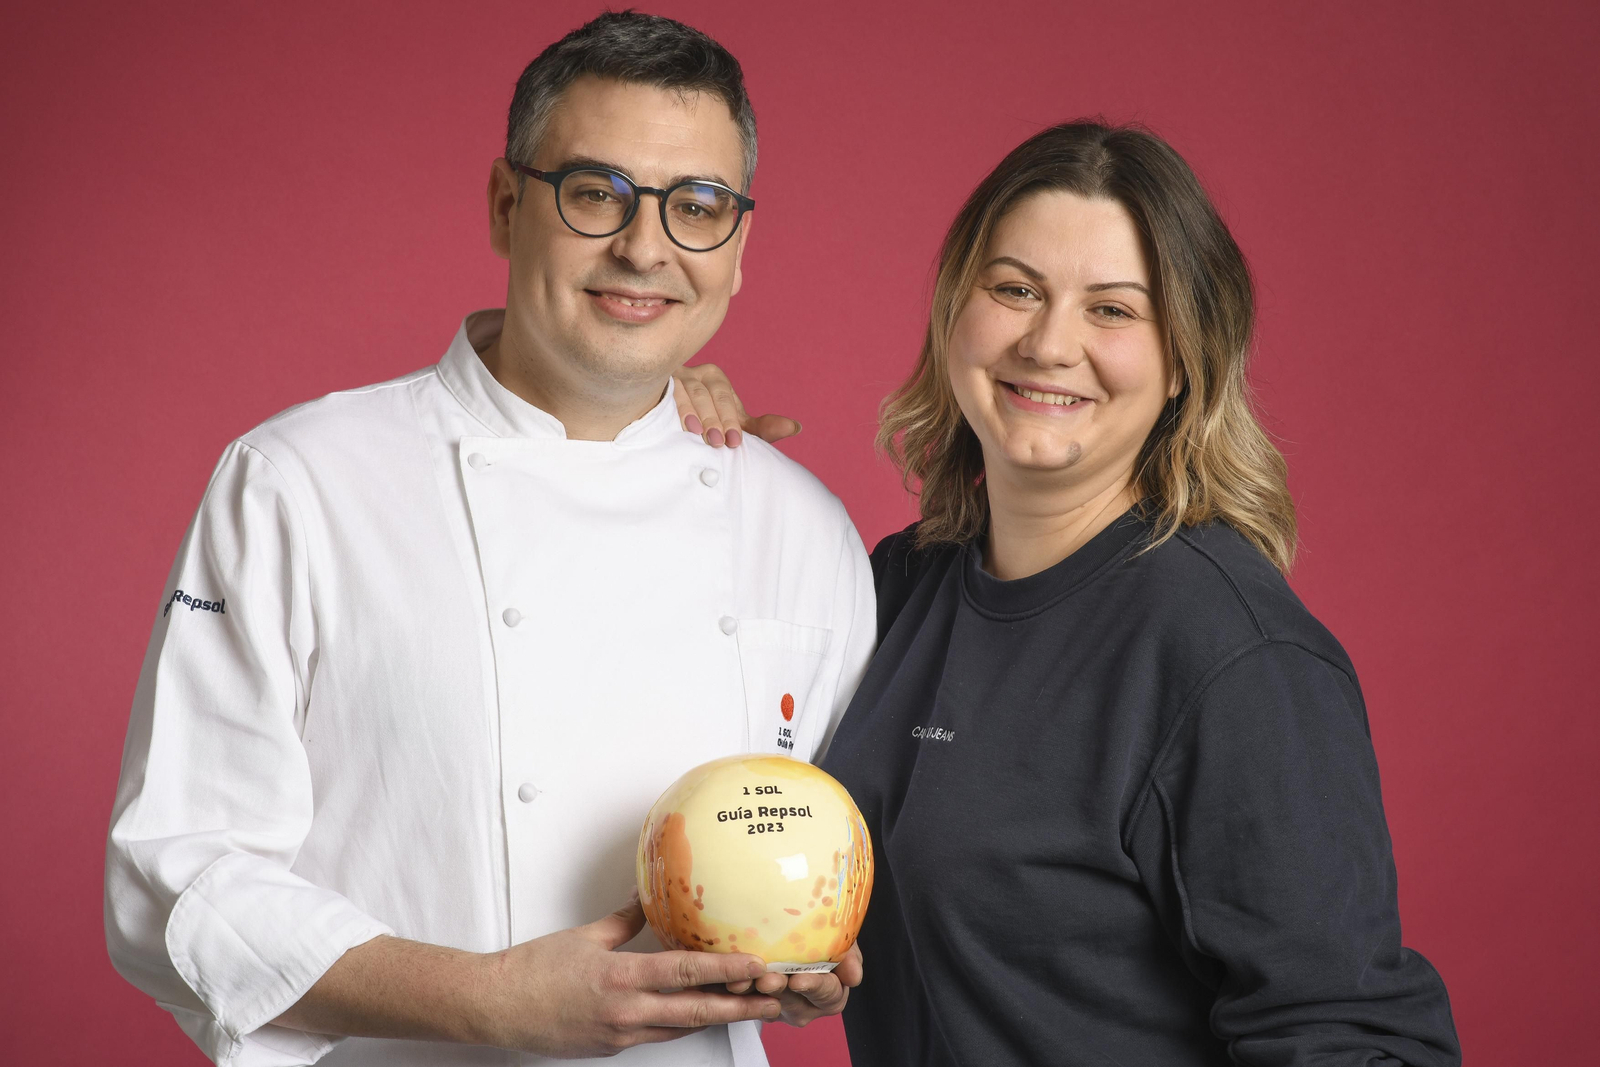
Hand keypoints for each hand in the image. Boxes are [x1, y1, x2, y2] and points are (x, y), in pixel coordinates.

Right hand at [476, 897, 781, 1055]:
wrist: (496, 1007)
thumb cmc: (534, 969)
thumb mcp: (585, 935)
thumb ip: (624, 919)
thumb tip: (647, 897)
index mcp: (621, 977)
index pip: (685, 973)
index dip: (725, 970)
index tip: (756, 966)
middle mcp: (626, 1011)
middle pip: (695, 1011)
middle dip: (739, 1007)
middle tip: (772, 1002)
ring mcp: (620, 1034)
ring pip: (681, 1028)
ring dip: (715, 1018)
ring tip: (747, 1008)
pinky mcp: (612, 1047)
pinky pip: (658, 1035)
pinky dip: (682, 1025)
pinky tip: (699, 1015)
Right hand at [672, 363, 800, 447]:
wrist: (660, 421)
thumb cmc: (704, 422)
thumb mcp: (732, 424)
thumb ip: (761, 429)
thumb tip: (797, 427)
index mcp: (714, 379)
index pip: (725, 396)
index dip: (732, 419)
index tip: (736, 443)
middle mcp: (693, 374)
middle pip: (707, 393)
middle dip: (715, 419)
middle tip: (720, 443)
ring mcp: (671, 378)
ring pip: (686, 391)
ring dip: (694, 413)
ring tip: (699, 434)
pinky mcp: (651, 386)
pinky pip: (662, 392)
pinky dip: (671, 407)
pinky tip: (676, 423)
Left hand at [724, 943, 862, 1027]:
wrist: (786, 928)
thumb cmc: (819, 932)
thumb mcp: (839, 937)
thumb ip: (847, 952)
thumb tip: (854, 977)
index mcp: (830, 992)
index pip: (829, 995)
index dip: (815, 986)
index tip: (799, 980)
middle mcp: (806, 1004)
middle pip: (795, 1003)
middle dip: (781, 990)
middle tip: (768, 980)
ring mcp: (781, 1006)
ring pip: (768, 1003)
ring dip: (756, 991)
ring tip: (746, 979)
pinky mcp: (757, 1003)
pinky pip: (748, 1000)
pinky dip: (740, 989)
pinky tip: (733, 978)